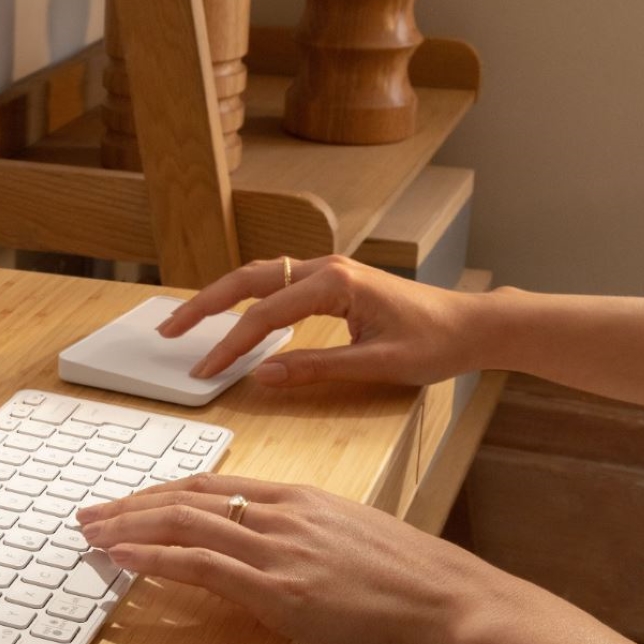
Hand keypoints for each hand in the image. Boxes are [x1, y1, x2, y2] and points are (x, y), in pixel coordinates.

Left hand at [77, 473, 519, 643]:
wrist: (459, 608)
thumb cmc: (420, 586)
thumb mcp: (357, 545)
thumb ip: (310, 542)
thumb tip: (279, 559)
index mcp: (302, 498)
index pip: (213, 485)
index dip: (163, 493)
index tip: (131, 502)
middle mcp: (283, 512)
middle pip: (186, 497)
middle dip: (130, 503)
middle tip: (91, 513)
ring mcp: (279, 547)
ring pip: (181, 522)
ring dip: (126, 526)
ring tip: (90, 533)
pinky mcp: (278, 588)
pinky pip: (198, 563)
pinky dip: (151, 558)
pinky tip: (121, 559)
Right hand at [159, 255, 480, 387]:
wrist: (474, 324)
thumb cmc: (436, 342)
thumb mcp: (377, 365)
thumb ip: (315, 369)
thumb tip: (262, 376)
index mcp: (335, 283)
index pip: (264, 316)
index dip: (229, 347)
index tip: (204, 372)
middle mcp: (326, 268)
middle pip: (247, 281)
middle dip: (203, 305)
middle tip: (169, 330)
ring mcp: (328, 271)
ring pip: (257, 277)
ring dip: (220, 297)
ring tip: (186, 320)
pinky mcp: (332, 281)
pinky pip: (275, 285)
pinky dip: (245, 298)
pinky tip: (230, 316)